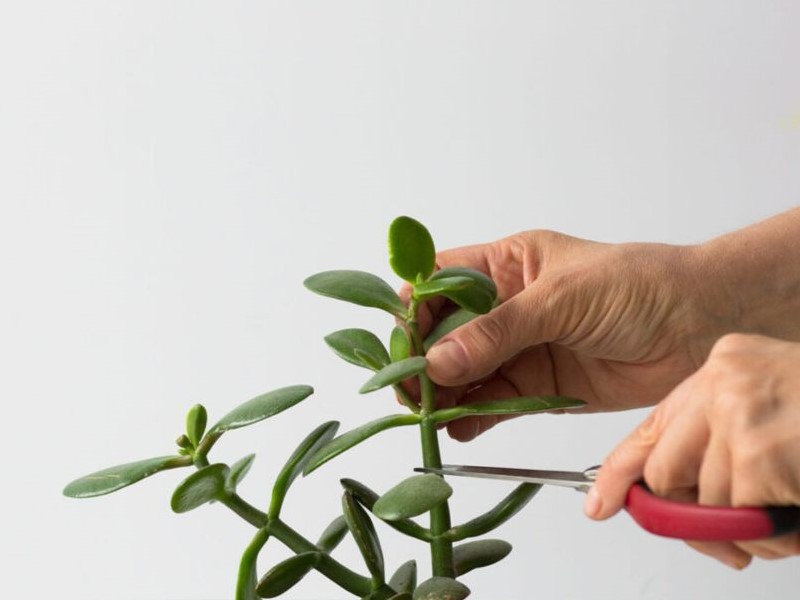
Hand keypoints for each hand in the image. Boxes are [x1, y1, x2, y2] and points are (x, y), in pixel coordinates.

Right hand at [415, 230, 724, 440]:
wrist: (698, 325)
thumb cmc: (636, 286)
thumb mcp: (560, 299)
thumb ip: (498, 332)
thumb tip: (437, 362)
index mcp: (506, 265)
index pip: (441, 283)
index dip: (415, 310)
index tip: (401, 343)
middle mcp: (506, 307)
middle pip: (444, 333)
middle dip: (423, 359)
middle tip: (410, 388)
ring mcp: (521, 348)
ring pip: (465, 372)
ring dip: (444, 392)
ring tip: (427, 412)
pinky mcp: (538, 386)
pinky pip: (494, 402)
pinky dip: (472, 417)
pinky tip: (457, 426)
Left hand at [587, 333, 799, 568]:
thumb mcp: (773, 406)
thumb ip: (726, 436)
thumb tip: (682, 497)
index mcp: (725, 365)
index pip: (652, 425)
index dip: (621, 472)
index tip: (601, 503)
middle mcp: (724, 381)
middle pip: (664, 470)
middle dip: (687, 518)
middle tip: (724, 542)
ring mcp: (739, 414)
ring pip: (708, 502)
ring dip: (748, 530)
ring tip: (792, 514)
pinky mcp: (760, 454)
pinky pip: (744, 518)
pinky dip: (776, 536)